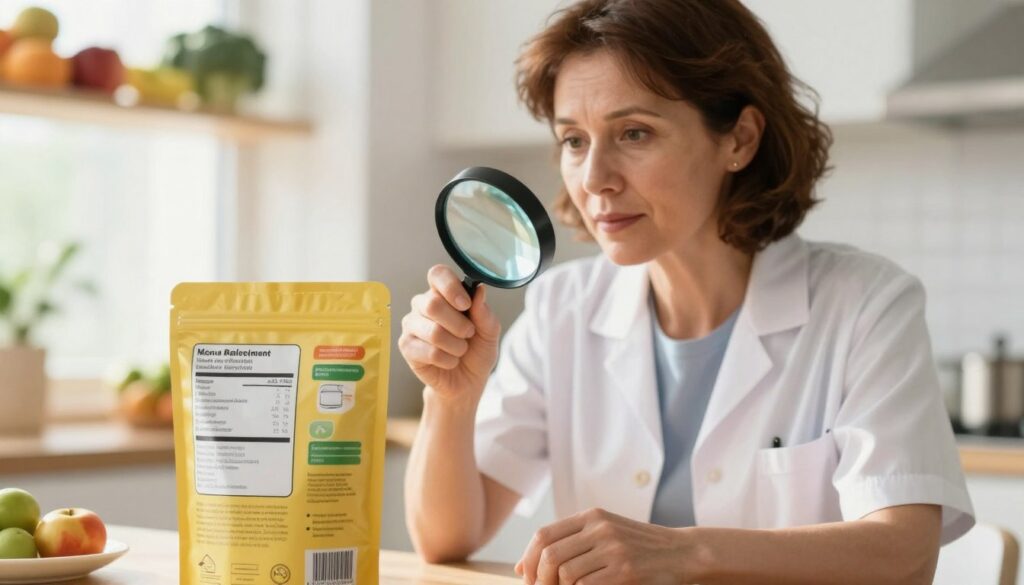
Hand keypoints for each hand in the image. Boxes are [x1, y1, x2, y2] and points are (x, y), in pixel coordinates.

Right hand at [398, 265, 501, 402]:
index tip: (466, 305)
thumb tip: (479, 290)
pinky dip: (447, 360)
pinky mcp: (406, 346)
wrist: (466, 382)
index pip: (437, 274)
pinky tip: (449, 361)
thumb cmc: (476, 352)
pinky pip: (429, 352)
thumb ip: (485, 313)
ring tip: (460, 350)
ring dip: (456, 345)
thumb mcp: (489, 333)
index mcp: (443, 294)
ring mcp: (411, 325)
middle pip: (432, 304)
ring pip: (433, 331)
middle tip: (468, 334)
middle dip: (458, 325)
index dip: (450, 287)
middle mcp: (423, 305)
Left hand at [514, 508, 700, 584]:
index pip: (543, 535)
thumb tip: (521, 567)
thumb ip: (569, 544)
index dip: (529, 559)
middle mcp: (601, 529)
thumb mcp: (605, 534)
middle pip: (550, 555)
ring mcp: (614, 549)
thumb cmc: (639, 548)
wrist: (683, 553)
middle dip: (539, 579)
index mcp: (592, 517)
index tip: (527, 578)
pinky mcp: (626, 571)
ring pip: (566, 574)